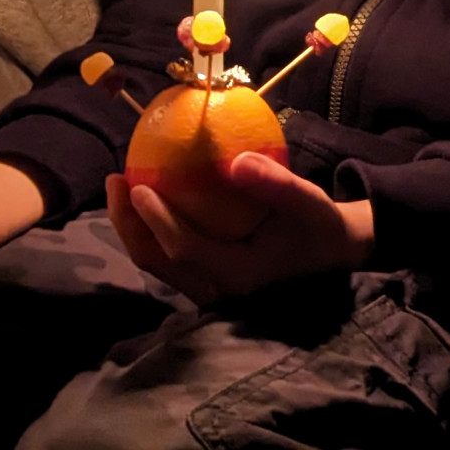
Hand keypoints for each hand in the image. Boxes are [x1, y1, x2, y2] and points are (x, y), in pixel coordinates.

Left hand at [107, 152, 373, 304]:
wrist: (334, 253)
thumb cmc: (319, 225)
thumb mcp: (308, 201)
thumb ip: (275, 184)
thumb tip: (237, 160)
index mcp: (238, 274)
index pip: (183, 248)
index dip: (156, 220)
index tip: (137, 184)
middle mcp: (218, 289)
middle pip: (156, 261)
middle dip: (128, 223)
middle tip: (115, 179)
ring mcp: (211, 289)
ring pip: (157, 264)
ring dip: (133, 227)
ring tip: (121, 186)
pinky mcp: (209, 280)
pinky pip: (168, 258)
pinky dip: (151, 230)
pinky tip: (147, 198)